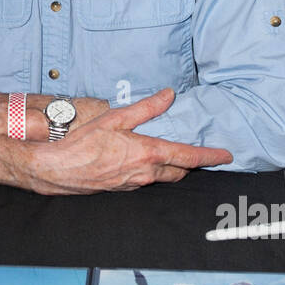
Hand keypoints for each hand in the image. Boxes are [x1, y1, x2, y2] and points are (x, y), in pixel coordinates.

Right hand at [19, 89, 231, 194]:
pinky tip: (146, 162)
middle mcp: (146, 173)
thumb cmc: (83, 144)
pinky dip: (154, 172)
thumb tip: (168, 95)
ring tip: (177, 156)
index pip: (189, 157)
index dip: (210, 156)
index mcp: (148, 154)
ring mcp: (135, 184)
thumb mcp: (115, 118)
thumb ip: (146, 108)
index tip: (226, 155)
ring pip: (164, 177)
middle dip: (193, 164)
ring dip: (173, 168)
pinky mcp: (123, 189)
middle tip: (202, 155)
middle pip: (180, 171)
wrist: (58, 169)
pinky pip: (147, 181)